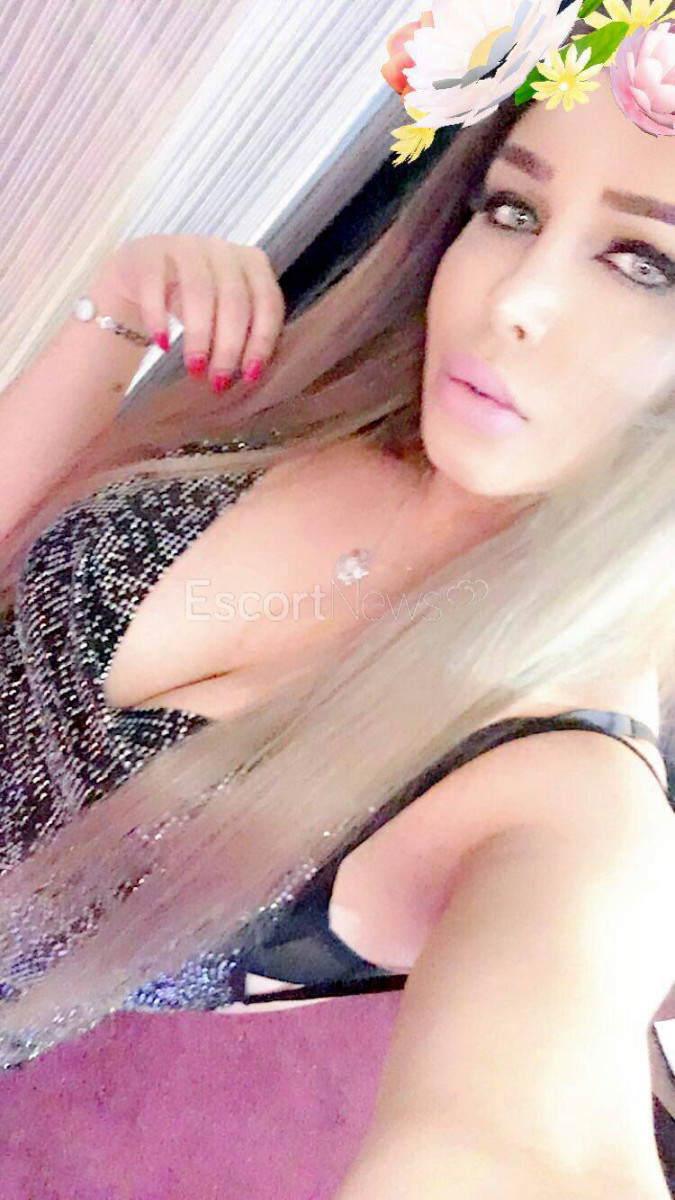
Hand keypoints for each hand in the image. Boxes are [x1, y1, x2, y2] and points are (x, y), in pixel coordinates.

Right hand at [93, 234, 285, 390]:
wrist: (139, 278)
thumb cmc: (192, 302)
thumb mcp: (225, 315)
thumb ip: (245, 335)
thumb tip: (252, 377)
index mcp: (253, 263)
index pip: (267, 302)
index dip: (261, 341)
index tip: (249, 376)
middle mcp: (223, 249)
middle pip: (234, 300)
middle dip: (229, 347)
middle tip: (218, 381)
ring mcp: (186, 246)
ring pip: (199, 291)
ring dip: (200, 336)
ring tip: (195, 369)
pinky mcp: (150, 252)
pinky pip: (156, 285)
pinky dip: (160, 318)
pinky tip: (163, 344)